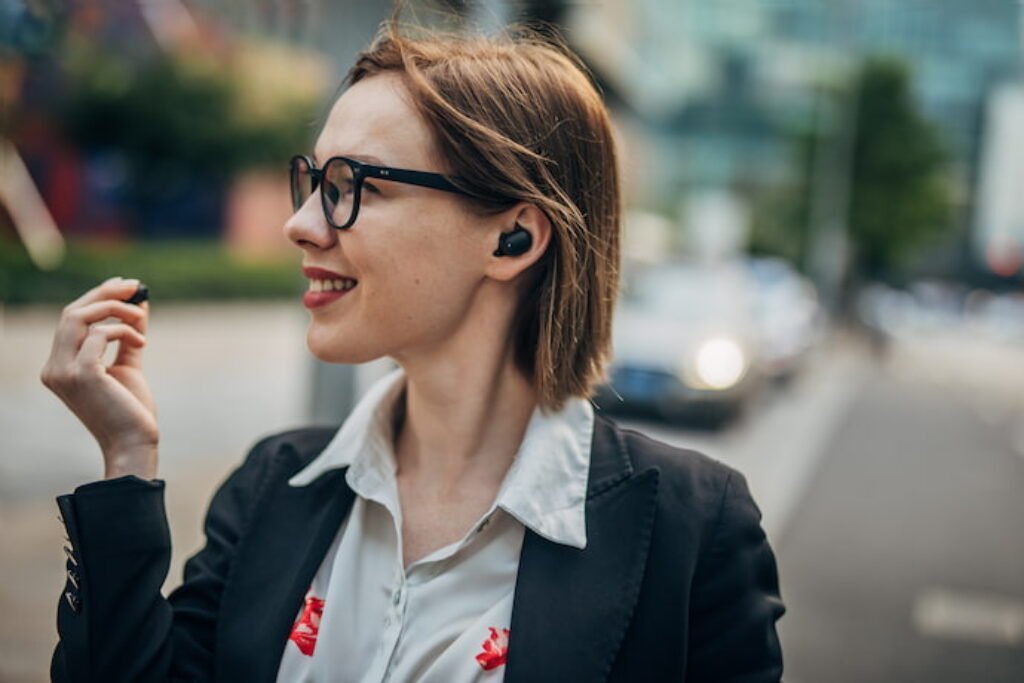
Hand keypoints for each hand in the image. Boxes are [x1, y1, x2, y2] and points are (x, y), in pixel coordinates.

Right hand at [40, 276, 158, 479]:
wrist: (134, 442)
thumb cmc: (131, 409)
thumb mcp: (128, 365)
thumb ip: (129, 335)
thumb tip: (140, 304)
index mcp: (59, 366)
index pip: (70, 320)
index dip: (96, 297)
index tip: (124, 285)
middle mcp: (53, 368)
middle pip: (71, 313)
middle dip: (105, 294)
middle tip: (135, 286)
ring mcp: (63, 371)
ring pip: (79, 317)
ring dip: (116, 310)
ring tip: (142, 319)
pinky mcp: (81, 374)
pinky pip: (98, 334)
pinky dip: (123, 331)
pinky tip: (142, 343)